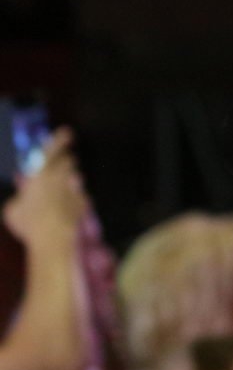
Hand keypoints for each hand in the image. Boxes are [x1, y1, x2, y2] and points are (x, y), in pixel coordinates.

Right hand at [3, 129, 88, 247]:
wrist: (54, 238)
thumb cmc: (28, 221)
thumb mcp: (12, 209)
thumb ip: (19, 199)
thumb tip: (21, 198)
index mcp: (41, 174)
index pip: (52, 151)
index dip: (59, 140)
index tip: (67, 131)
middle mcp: (61, 177)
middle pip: (67, 162)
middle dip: (63, 162)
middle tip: (57, 167)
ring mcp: (75, 189)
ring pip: (75, 177)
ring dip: (69, 180)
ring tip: (59, 190)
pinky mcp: (84, 202)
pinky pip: (80, 196)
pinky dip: (74, 198)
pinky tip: (66, 209)